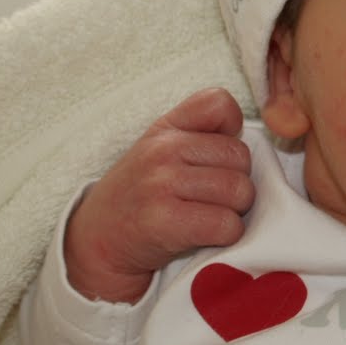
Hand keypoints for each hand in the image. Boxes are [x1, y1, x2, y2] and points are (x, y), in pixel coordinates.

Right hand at [64, 87, 253, 302]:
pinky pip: (227, 225)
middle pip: (240, 157)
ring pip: (239, 191)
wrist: (98, 241)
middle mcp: (163, 151)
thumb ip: (198, 131)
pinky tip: (206, 235)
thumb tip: (247, 134)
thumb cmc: (140, 194)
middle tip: (213, 197)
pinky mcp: (166, 223)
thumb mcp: (158, 149)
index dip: (233, 130)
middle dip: (238, 181)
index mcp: (165, 129)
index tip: (219, 155)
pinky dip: (226, 234)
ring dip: (234, 210)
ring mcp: (162, 185)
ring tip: (210, 215)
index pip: (220, 103)